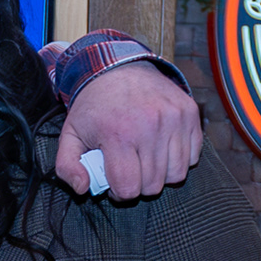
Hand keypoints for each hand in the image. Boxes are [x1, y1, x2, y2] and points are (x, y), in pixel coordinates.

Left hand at [56, 62, 200, 198]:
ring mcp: (174, 119)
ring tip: (145, 159)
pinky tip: (161, 147)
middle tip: (129, 168)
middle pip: (153, 185)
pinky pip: (193, 156)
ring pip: (176, 175)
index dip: (119, 192)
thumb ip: (68, 167)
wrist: (117, 68)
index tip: (115, 180)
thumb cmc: (94, 107)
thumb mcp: (70, 135)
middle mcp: (150, 127)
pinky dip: (179, 159)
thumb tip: (83, 189)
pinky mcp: (189, 114)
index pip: (129, 188)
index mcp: (118, 134)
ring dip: (161, 175)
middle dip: (139, 184)